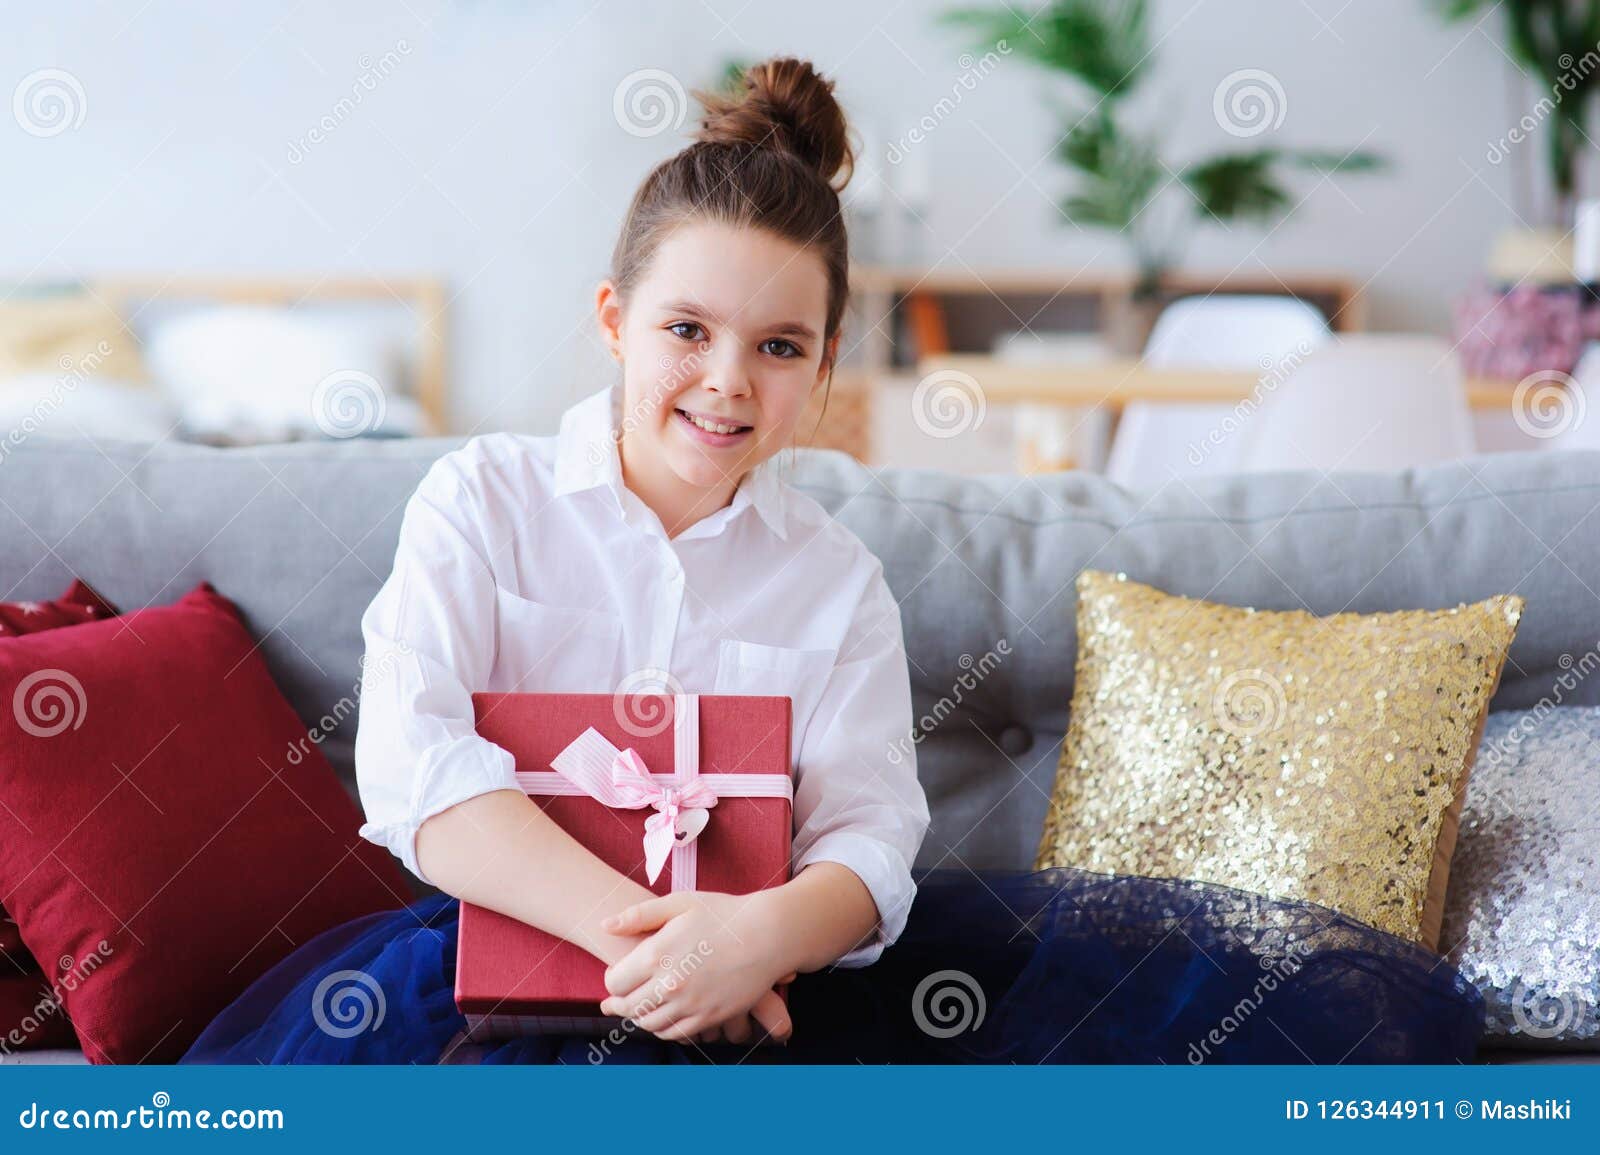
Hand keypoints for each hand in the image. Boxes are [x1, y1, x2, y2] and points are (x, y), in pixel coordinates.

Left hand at [597, 891, 793, 1043]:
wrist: (768, 934)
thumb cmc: (723, 914)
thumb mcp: (680, 903)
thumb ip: (639, 914)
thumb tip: (605, 925)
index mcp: (657, 954)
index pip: (614, 981)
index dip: (611, 979)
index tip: (616, 974)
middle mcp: (670, 984)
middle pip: (628, 1007)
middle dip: (618, 1004)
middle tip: (614, 1001)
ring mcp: (690, 1004)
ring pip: (648, 1024)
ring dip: (638, 1017)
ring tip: (637, 1008)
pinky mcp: (709, 1017)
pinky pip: (674, 1033)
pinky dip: (662, 1029)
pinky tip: (663, 1017)